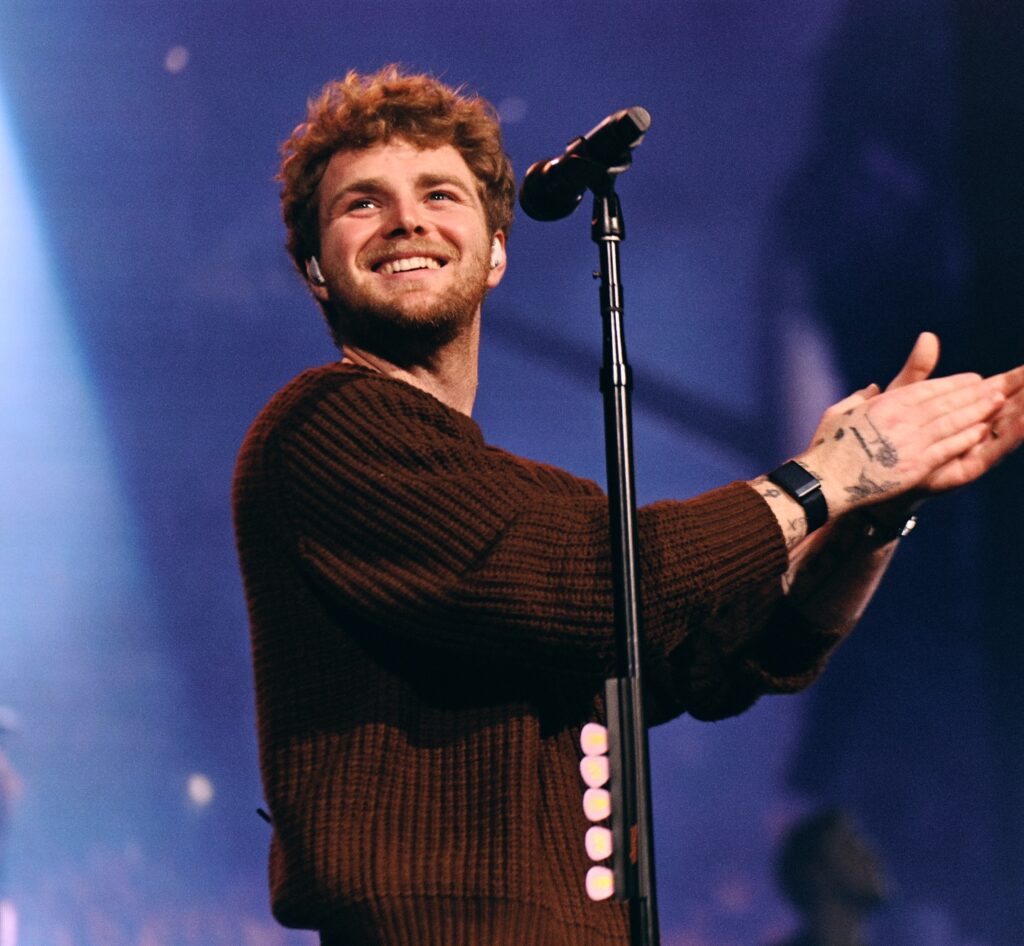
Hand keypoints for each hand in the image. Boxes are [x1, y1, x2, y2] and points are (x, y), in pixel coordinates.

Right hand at [797, 332, 1018, 517]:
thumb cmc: (826, 449)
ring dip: (978, 411)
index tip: (973, 379)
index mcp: (884, 404)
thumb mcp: (840, 412)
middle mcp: (901, 418)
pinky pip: (948, 447)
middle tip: (997, 386)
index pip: (928, 388)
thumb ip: (860, 398)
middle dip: (974, 393)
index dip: (954, 383)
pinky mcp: (916, 465)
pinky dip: (966, 437)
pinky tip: (982, 430)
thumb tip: (872, 388)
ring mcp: (911, 442)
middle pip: (946, 401)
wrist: (825, 481)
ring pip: (953, 422)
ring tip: (998, 402)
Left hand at [887, 333, 1023, 493]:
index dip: (1012, 378)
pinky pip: (992, 453)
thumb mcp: (901, 397)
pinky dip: (1009, 437)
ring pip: (1006, 427)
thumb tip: (928, 336)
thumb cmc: (885, 435)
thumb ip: (919, 370)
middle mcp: (970, 432)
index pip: (991, 390)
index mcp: (959, 412)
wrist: (870, 475)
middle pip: (1006, 408)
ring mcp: (969, 451)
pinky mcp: (965, 469)